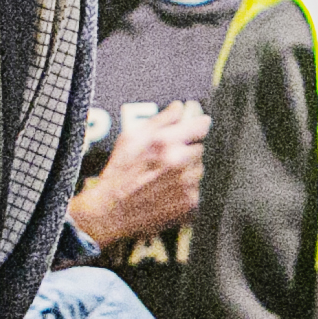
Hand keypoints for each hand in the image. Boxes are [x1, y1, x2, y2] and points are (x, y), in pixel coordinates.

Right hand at [70, 101, 208, 246]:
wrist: (112, 211)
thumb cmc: (119, 173)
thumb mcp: (131, 138)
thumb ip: (160, 120)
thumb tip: (180, 107)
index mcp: (164, 142)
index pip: (203, 125)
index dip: (198, 126)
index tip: (196, 129)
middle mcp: (178, 162)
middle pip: (204, 147)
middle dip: (193, 149)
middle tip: (177, 156)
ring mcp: (186, 184)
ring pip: (204, 168)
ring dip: (194, 169)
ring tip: (173, 175)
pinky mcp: (191, 204)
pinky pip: (204, 189)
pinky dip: (193, 188)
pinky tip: (174, 189)